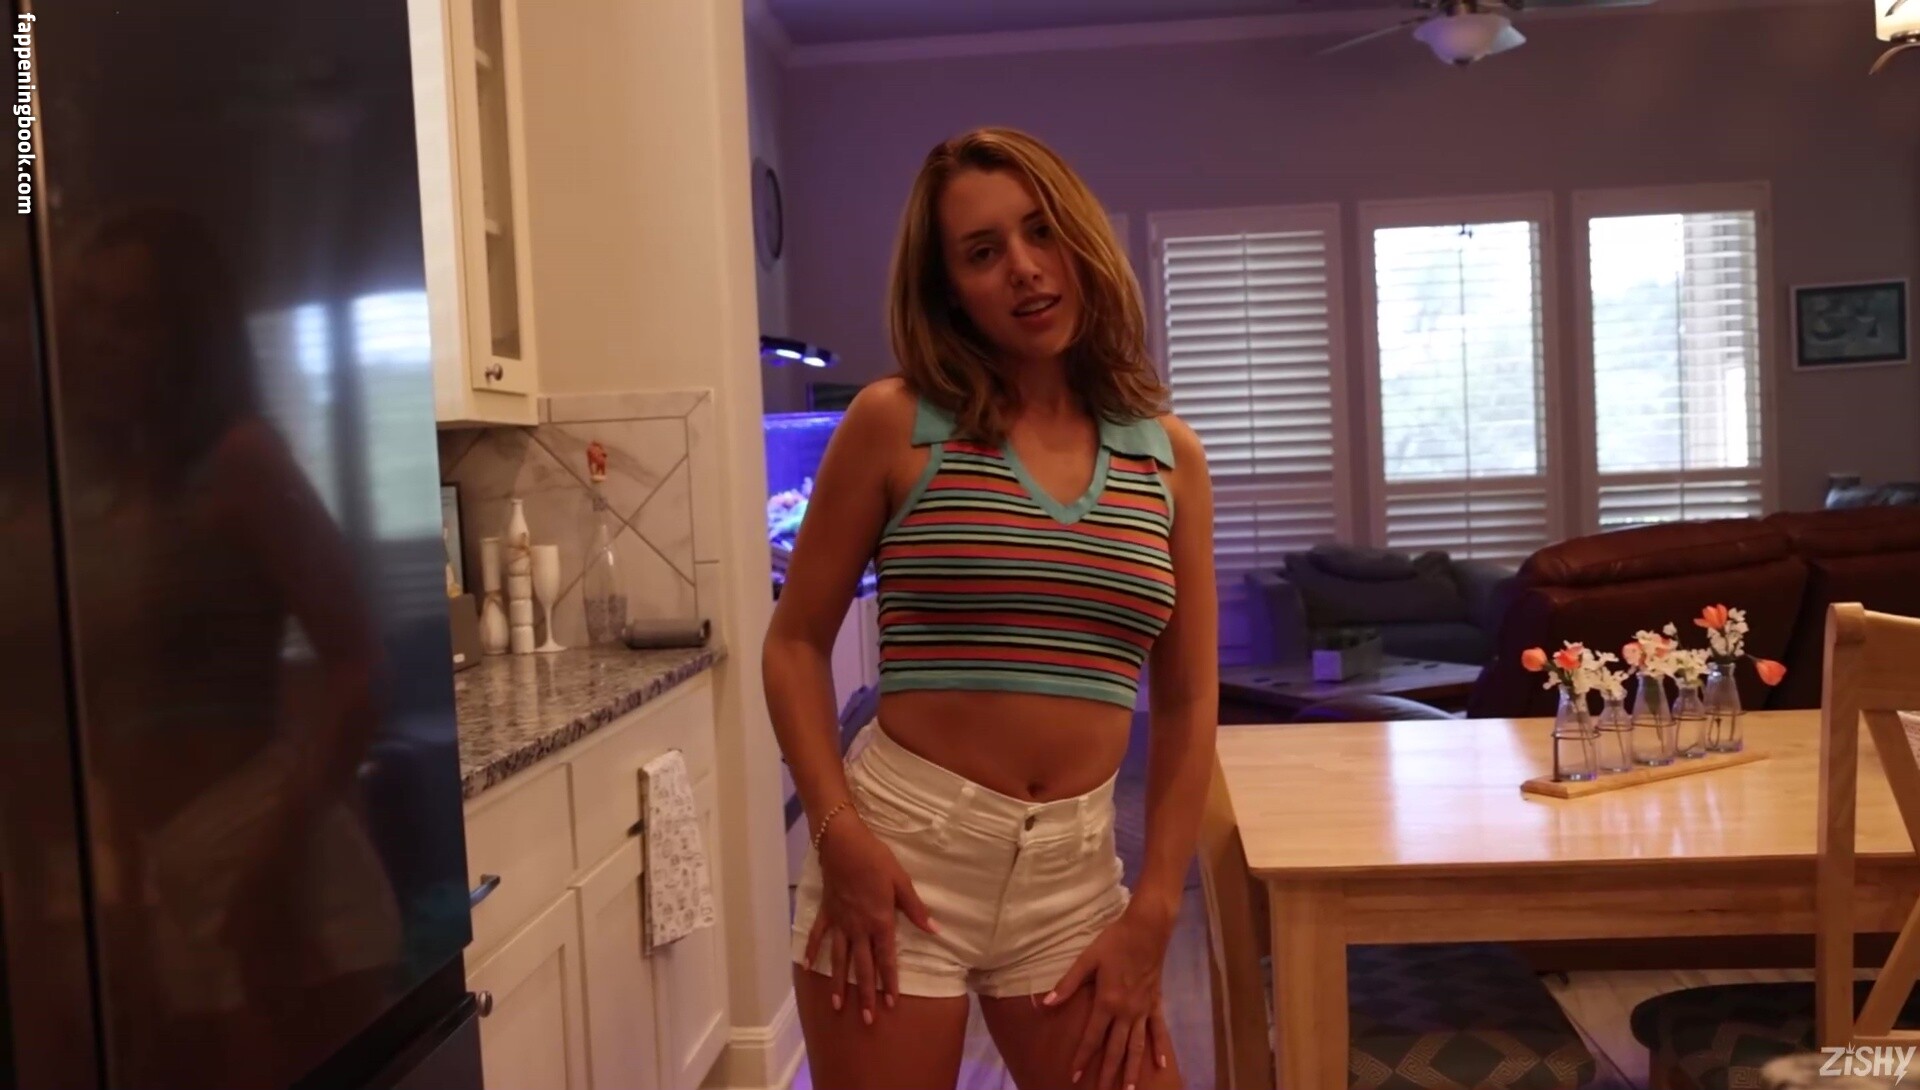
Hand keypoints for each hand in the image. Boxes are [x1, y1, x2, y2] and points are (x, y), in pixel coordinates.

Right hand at [802, 809, 937, 1022]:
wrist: (843, 843)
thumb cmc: (876, 860)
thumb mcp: (901, 882)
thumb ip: (915, 909)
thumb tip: (934, 930)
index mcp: (879, 922)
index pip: (886, 959)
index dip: (889, 982)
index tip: (891, 1004)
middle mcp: (858, 928)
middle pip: (862, 967)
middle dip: (865, 994)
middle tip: (867, 1019)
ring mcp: (840, 922)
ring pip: (839, 959)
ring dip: (839, 983)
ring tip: (838, 1006)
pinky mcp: (826, 912)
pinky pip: (818, 935)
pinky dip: (812, 951)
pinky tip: (808, 967)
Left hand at [1043, 903, 1174, 1088]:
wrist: (1147, 930)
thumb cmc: (1114, 942)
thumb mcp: (1087, 960)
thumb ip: (1068, 985)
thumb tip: (1046, 1004)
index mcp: (1107, 1002)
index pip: (1092, 1037)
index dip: (1082, 1057)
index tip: (1074, 1076)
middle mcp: (1126, 1012)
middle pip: (1116, 1048)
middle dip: (1108, 1072)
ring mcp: (1143, 1010)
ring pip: (1137, 1046)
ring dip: (1132, 1068)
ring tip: (1129, 1089)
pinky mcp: (1155, 1004)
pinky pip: (1157, 1030)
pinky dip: (1158, 1048)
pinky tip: (1160, 1065)